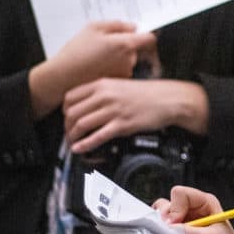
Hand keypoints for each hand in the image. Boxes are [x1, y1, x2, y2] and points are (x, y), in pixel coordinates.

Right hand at [28, 22, 155, 117]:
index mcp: (124, 44)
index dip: (145, 34)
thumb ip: (118, 25)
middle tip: (107, 44)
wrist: (64, 77)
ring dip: (119, 57)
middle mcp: (129, 60)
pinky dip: (114, 67)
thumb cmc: (77, 51)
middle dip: (126, 45)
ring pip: (128, 60)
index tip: (138, 33)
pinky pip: (121, 70)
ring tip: (99, 56)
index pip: (149, 38)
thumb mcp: (94, 27)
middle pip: (137, 49)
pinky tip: (99, 66)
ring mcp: (125, 73)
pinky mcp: (118, 82)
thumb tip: (134, 27)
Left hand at [63, 78, 208, 152]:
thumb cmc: (148, 93)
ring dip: (73, 137)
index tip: (66, 118)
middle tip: (68, 134)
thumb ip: (102, 91)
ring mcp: (113, 110)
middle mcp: (105, 96)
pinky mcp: (123, 125)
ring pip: (81, 124)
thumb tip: (86, 103)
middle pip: (72, 112)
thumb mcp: (120, 85)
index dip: (64, 110)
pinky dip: (85, 144)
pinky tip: (80, 149)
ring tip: (73, 143)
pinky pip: (97, 136)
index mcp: (102, 84)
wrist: (169, 99)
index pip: (70, 97)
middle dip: (66, 126)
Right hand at [153, 186, 233, 233]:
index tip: (174, 224)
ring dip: (163, 228)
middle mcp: (192, 208)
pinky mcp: (178, 233)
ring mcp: (183, 221)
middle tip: (170, 233)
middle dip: (166, 218)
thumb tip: (168, 227)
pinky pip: (163, 230)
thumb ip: (190, 232)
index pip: (180, 194)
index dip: (174, 208)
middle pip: (168, 203)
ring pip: (162, 216)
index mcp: (204, 202)